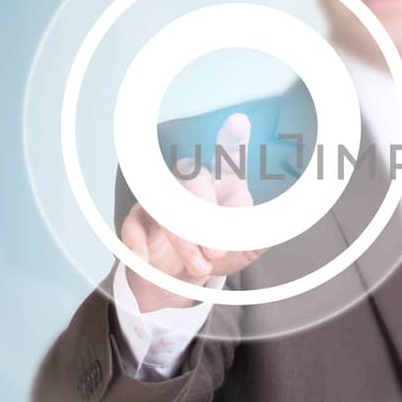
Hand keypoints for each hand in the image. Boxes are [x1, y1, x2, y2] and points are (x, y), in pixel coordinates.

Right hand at [118, 113, 266, 310]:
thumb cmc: (216, 254)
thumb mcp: (245, 248)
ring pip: (168, 203)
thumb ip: (259, 236)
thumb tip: (267, 228)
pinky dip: (139, 242)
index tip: (239, 122)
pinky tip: (147, 257)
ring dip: (183, 238)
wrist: (182, 279)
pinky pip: (134, 222)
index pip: (230, 159)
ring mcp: (165, 199)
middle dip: (206, 216)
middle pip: (195, 179)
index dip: (233, 140)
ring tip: (200, 266)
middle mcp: (194, 186)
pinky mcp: (140, 218)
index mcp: (226, 187)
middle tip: (217, 250)